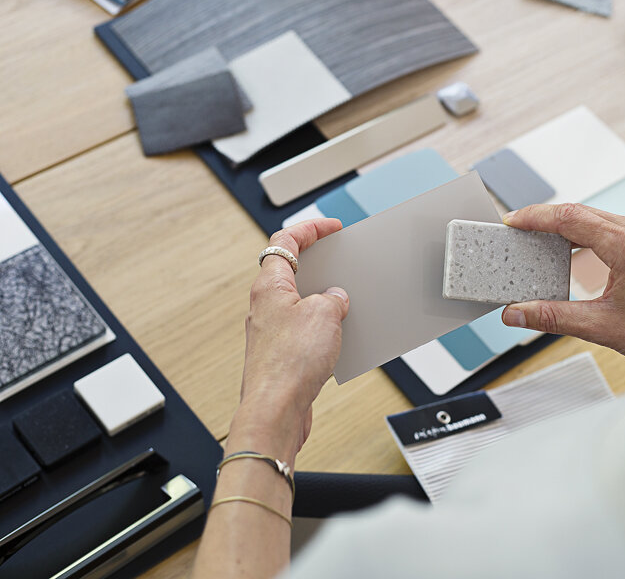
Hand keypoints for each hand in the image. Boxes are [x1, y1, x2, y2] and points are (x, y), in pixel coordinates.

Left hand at [232, 219, 348, 461]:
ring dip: (324, 301)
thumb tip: (335, 298)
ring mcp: (272, 332)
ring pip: (300, 304)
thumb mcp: (325, 314)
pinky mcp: (282, 356)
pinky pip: (305, 331)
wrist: (276, 411)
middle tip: (341, 260)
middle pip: (292, 271)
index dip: (311, 228)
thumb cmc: (290, 364)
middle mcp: (265, 307)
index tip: (332, 227)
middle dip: (320, 265)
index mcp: (269, 286)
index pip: (285, 241)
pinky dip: (324, 328)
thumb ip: (333, 297)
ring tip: (346, 304)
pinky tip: (340, 338)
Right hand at [501, 204, 624, 371]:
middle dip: (544, 219)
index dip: (534, 217)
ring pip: (595, 216)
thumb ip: (553, 317)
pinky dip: (585, 231)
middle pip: (579, 211)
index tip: (512, 221)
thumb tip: (519, 312)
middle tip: (516, 230)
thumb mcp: (603, 327)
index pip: (569, 217)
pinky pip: (610, 225)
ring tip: (538, 239)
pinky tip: (571, 247)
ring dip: (564, 224)